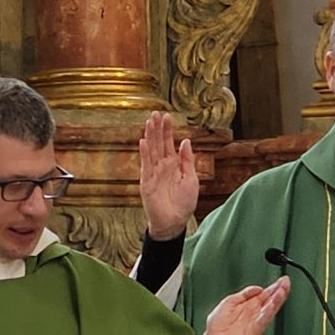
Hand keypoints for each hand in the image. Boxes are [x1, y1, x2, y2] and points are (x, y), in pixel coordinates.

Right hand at [139, 111, 197, 241]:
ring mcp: (153, 173)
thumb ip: (187, 160)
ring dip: (150, 136)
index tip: (167, 116)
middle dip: (157, 128)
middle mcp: (162, 166)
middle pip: (158, 143)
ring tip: (149, 122)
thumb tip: (185, 141)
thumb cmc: (184, 203)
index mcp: (174, 165)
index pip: (169, 143)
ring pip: (151, 150)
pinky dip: (144, 153)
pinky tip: (143, 141)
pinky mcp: (147, 182)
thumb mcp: (191, 178)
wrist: (174, 221)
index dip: (168, 130)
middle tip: (155, 113)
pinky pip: (145, 164)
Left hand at [204, 277, 289, 334]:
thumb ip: (244, 294)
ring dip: (276, 301)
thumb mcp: (229, 302)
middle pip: (270, 301)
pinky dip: (266, 314)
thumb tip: (258, 288)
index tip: (283, 280)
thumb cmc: (218, 324)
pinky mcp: (252, 333)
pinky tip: (271, 307)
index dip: (274, 287)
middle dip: (279, 291)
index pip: (266, 294)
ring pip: (269, 311)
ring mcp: (255, 323)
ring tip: (282, 292)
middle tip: (286, 283)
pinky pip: (261, 322)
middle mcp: (255, 314)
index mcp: (250, 306)